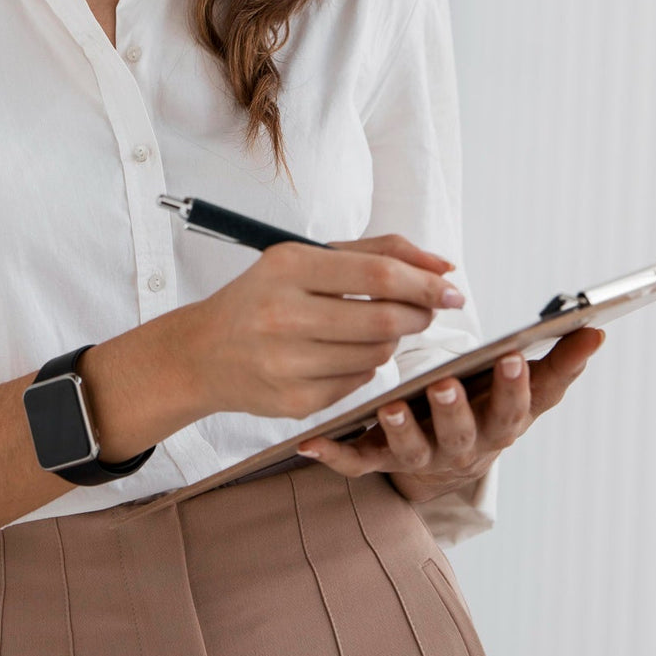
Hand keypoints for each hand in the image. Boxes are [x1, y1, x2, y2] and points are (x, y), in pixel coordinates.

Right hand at [171, 232, 467, 422]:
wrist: (202, 353)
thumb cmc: (264, 297)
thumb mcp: (305, 258)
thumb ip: (375, 253)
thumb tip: (443, 267)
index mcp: (287, 267)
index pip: (377, 275)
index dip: (424, 283)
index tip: (452, 289)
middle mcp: (283, 314)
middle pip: (384, 320)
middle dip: (420, 314)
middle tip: (429, 310)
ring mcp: (287, 363)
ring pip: (377, 355)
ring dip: (391, 340)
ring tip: (375, 328)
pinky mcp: (294, 402)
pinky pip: (358, 383)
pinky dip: (364, 368)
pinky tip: (342, 354)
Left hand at [295, 326, 605, 500]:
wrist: (446, 459)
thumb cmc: (488, 408)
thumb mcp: (526, 390)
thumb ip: (559, 362)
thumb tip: (597, 330)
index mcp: (499, 425)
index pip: (515, 409)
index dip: (517, 387)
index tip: (513, 357)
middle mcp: (462, 448)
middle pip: (462, 434)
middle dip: (454, 410)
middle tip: (443, 384)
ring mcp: (420, 457)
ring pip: (410, 449)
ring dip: (399, 429)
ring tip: (387, 405)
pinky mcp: (381, 461)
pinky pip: (356, 463)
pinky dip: (334, 456)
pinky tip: (310, 444)